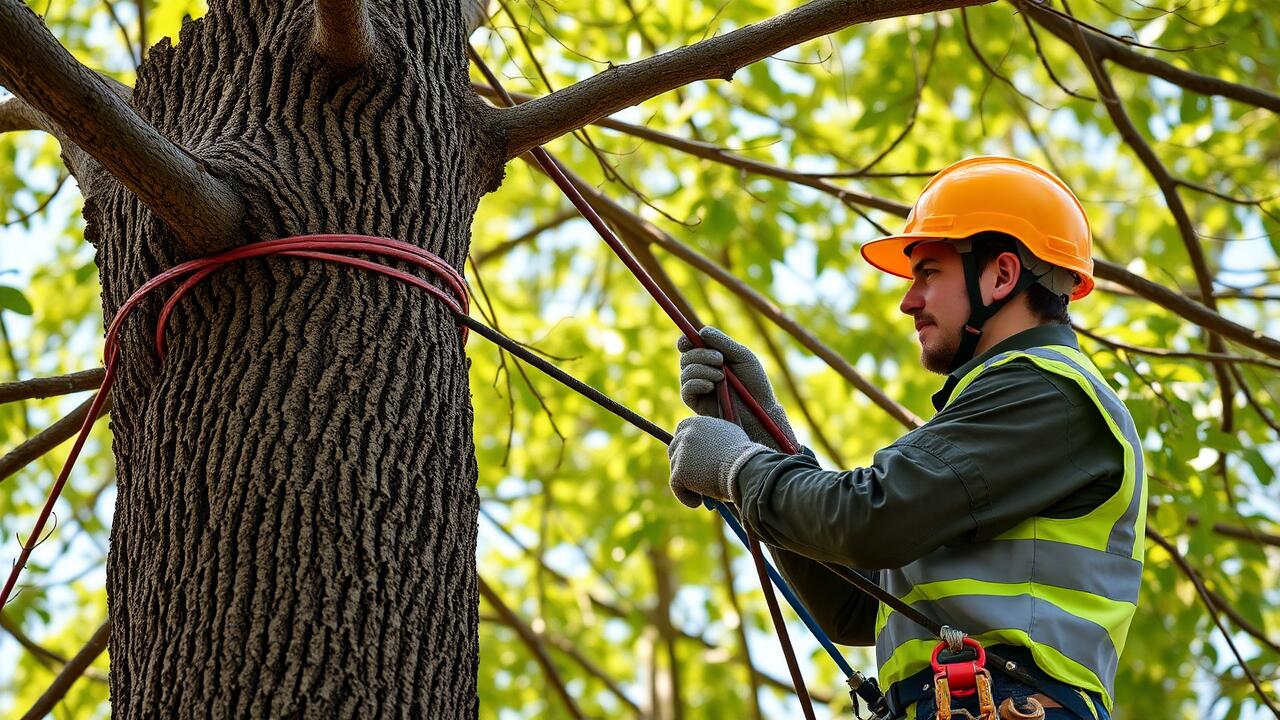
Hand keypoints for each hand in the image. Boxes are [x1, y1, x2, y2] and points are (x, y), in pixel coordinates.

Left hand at [667, 416, 770, 508]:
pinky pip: (677, 487)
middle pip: (674, 450)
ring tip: (705, 493)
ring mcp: (681, 452)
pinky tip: (698, 502)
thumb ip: (715, 438)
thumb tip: (711, 447)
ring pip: (676, 469)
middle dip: (682, 464)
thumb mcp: (730, 437)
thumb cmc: (744, 457)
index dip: (685, 448)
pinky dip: (686, 497)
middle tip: (696, 479)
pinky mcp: (679, 471)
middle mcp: (686, 434)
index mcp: (697, 423)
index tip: (692, 461)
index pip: (681, 432)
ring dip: (687, 482)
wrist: (746, 469)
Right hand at [677, 326, 797, 449]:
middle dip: (701, 354)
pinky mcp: (696, 403)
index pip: (689, 346)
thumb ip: (722, 342)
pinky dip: (697, 383)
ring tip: (721, 376)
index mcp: (710, 357)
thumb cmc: (754, 382)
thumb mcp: (741, 356)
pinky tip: (711, 386)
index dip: (685, 341)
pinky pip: (686, 389)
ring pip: (685, 372)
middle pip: (686, 357)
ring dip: (702, 369)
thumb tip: (701, 331)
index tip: (688, 340)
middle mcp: (701, 371)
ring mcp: (697, 387)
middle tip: (720, 360)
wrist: (760, 409)